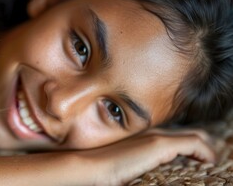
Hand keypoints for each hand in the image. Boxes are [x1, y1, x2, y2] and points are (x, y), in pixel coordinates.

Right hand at [69, 128, 216, 185]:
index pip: (178, 134)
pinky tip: (207, 162)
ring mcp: (157, 136)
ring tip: (208, 162)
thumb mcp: (126, 163)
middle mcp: (154, 131)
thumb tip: (144, 169)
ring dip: (206, 148)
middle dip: (203, 144)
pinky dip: (206, 153)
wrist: (91, 167)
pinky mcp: (159, 144)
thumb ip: (139, 160)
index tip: (196, 158)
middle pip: (192, 131)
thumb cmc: (104, 168)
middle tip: (205, 161)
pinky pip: (196, 144)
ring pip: (198, 135)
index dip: (191, 144)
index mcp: (147, 135)